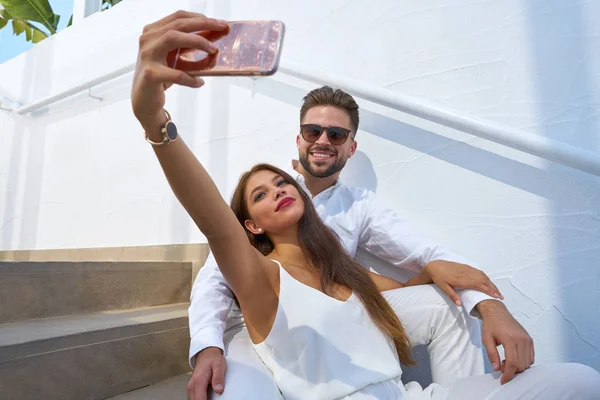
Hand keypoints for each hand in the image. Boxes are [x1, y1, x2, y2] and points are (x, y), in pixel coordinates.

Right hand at [131, 11, 227, 132]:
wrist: (145, 101)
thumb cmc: (162, 76)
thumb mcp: (177, 57)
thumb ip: (192, 46)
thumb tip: (216, 38)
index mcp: (153, 32)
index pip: (178, 17)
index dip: (201, 18)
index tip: (219, 22)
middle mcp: (148, 40)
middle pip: (178, 24)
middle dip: (204, 24)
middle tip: (223, 28)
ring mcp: (147, 56)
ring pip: (173, 39)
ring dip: (198, 42)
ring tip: (214, 51)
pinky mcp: (150, 75)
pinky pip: (177, 74)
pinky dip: (192, 78)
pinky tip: (199, 82)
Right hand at [187, 347, 226, 399]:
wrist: (207, 354)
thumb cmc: (213, 359)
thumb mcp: (219, 365)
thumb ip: (218, 378)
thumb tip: (218, 390)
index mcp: (199, 381)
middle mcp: (192, 385)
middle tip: (214, 398)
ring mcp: (191, 387)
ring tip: (211, 398)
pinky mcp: (192, 388)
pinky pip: (194, 398)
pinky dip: (199, 399)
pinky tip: (206, 398)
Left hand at [424, 260, 502, 305]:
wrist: (435, 265)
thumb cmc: (439, 278)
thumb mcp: (443, 287)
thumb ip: (452, 295)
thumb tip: (460, 305)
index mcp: (462, 279)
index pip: (479, 284)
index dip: (488, 290)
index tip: (495, 296)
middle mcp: (467, 273)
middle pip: (484, 280)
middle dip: (493, 288)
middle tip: (500, 296)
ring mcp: (467, 269)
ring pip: (482, 275)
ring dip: (491, 283)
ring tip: (497, 291)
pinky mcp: (466, 266)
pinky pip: (478, 271)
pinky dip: (485, 277)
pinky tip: (488, 282)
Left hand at [478, 300, 534, 383]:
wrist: (497, 312)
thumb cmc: (490, 325)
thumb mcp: (486, 339)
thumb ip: (492, 355)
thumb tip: (497, 368)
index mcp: (510, 339)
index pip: (513, 363)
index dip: (508, 375)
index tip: (503, 380)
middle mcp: (522, 339)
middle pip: (521, 365)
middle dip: (512, 371)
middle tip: (501, 365)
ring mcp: (527, 339)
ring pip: (527, 363)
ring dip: (518, 367)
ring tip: (506, 360)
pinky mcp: (530, 340)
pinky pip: (531, 357)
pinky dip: (524, 361)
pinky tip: (514, 357)